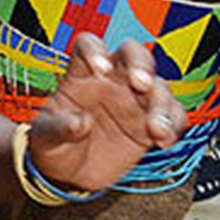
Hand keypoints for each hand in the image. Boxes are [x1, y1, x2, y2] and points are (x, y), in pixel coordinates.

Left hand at [29, 34, 184, 191]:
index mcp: (79, 75)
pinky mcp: (150, 124)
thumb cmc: (53, 145)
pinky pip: (173, 116)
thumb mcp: (45, 138)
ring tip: (156, 129)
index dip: (95, 50)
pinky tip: (164, 141)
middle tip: (140, 83)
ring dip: (163, 104)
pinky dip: (175, 125)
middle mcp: (110, 81)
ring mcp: (133, 101)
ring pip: (159, 86)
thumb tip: (79, 122)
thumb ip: (58, 128)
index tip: (100, 69)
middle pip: (133, 54)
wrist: (68, 174)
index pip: (88, 45)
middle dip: (141, 64)